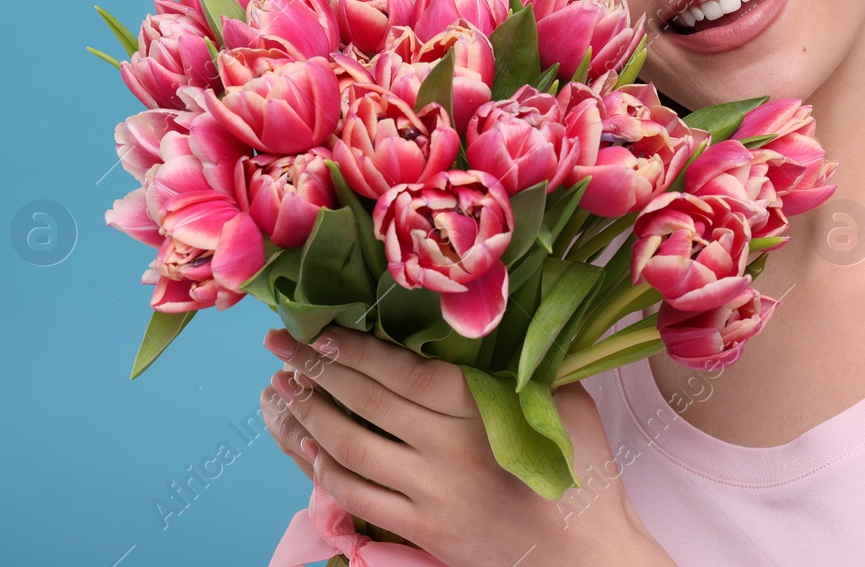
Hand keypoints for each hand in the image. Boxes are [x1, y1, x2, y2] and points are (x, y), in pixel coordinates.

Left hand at [260, 327, 672, 565]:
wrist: (584, 555)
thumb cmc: (584, 471)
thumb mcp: (566, 402)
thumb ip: (524, 364)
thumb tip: (486, 321)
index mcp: (483, 411)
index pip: (403, 372)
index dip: (355, 350)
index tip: (320, 329)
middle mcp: (449, 451)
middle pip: (366, 404)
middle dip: (315, 369)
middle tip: (279, 344)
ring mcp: (430, 495)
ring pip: (350, 449)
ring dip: (308, 416)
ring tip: (283, 389)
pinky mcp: (421, 530)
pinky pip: (356, 496)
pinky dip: (322, 467)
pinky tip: (305, 444)